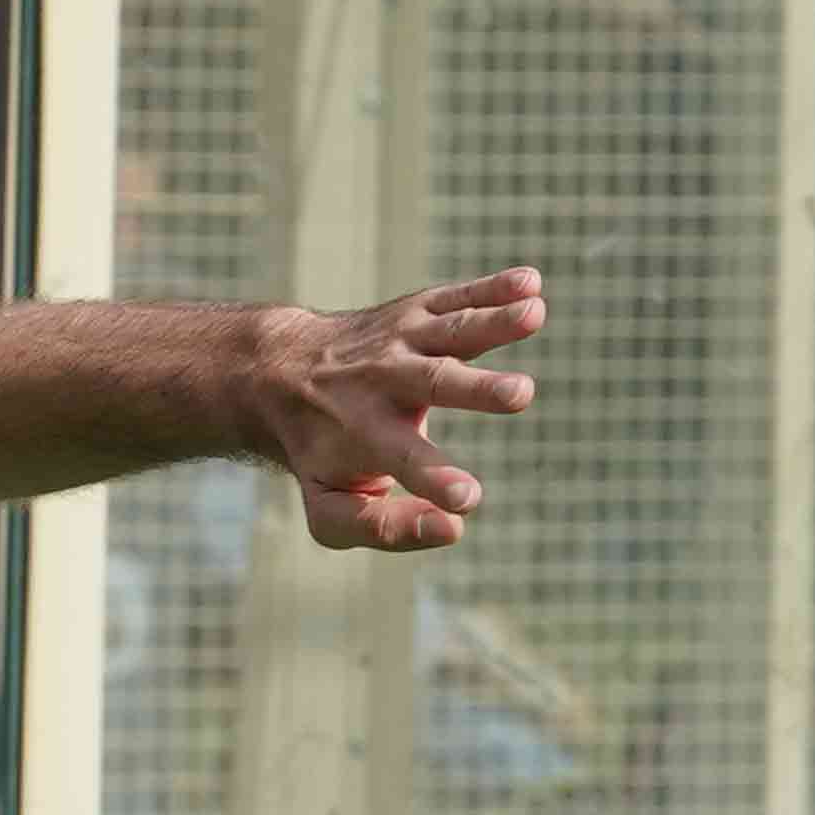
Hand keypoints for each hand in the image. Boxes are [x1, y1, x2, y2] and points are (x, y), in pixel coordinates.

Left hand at [253, 268, 542, 553]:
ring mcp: (403, 342)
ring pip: (450, 330)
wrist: (280, 371)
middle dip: (477, 389)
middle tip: (520, 395)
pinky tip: (531, 282)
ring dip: (494, 321)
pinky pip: (457, 297)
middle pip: (434, 383)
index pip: (405, 462)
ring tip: (534, 313)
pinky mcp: (419, 311)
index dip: (435, 480)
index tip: (466, 500)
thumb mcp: (329, 507)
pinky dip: (492, 288)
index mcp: (366, 438)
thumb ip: (383, 527)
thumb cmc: (321, 453)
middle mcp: (383, 384)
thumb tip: (453, 531)